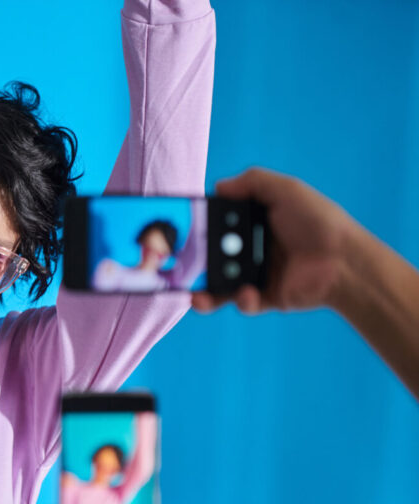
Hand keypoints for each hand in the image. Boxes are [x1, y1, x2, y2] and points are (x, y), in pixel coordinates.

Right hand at [192, 167, 359, 313]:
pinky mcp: (265, 297)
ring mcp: (256, 274)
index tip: (179, 230)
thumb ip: (252, 182)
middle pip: (213, 256)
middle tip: (180, 266)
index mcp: (254, 222)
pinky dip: (240, 300)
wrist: (345, 262)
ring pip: (220, 284)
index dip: (198, 227)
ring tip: (196, 295)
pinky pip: (243, 302)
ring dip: (205, 291)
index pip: (218, 224)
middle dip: (194, 263)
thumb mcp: (286, 189)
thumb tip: (217, 186)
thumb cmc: (319, 222)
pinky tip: (246, 294)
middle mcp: (251, 247)